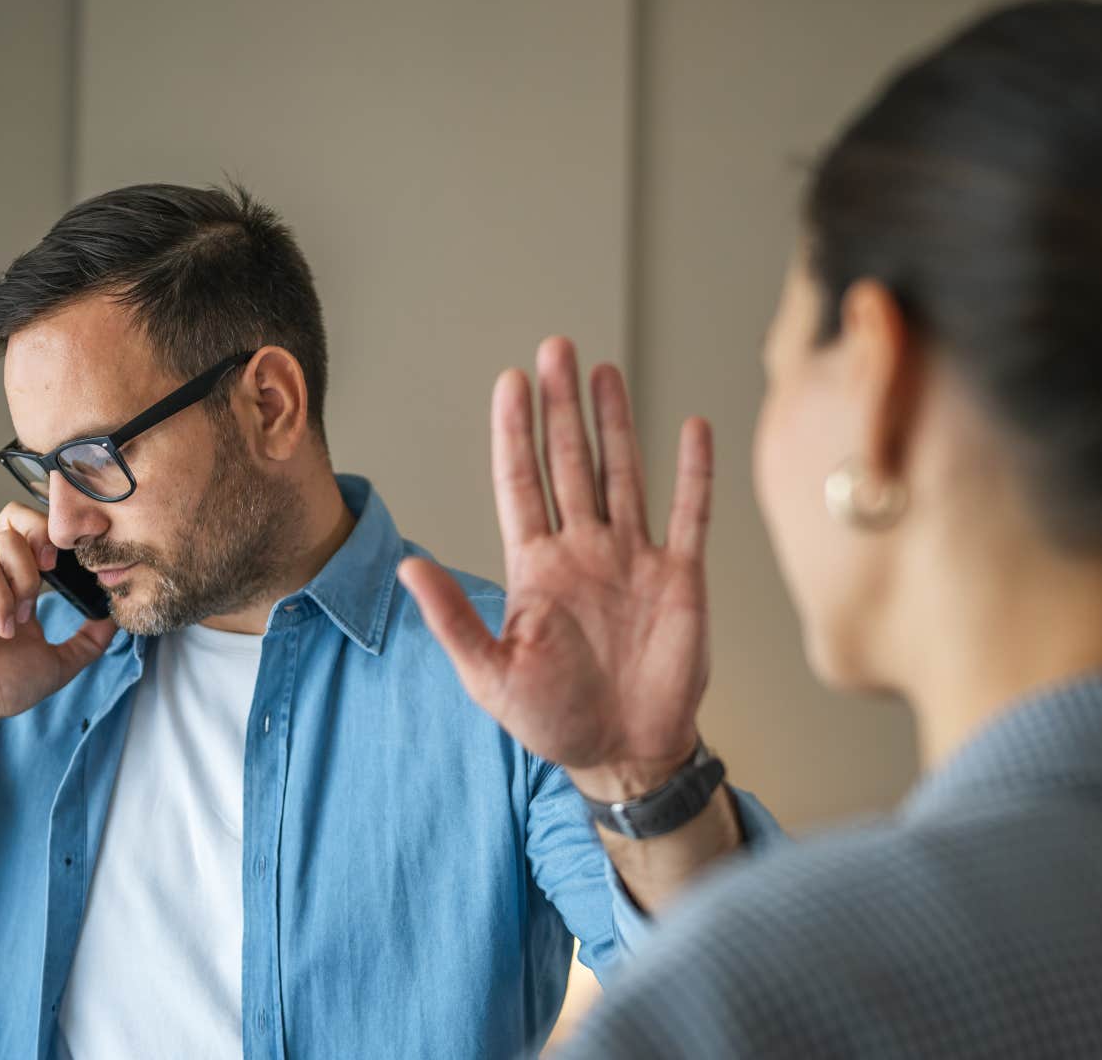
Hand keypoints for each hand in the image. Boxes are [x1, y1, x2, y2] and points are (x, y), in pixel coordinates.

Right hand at [0, 501, 117, 730]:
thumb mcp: (58, 662)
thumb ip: (89, 639)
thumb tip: (115, 618)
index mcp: (15, 582)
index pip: (37, 535)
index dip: (62, 539)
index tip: (84, 561)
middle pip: (16, 516)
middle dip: (42, 535)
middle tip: (53, 568)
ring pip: (4, 540)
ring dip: (24, 579)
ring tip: (22, 618)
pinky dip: (0, 595)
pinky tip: (4, 626)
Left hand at [399, 336, 713, 800]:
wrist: (625, 754)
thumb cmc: (553, 720)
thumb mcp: (491, 674)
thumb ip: (454, 618)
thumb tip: (408, 566)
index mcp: (536, 568)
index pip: (521, 483)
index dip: (516, 433)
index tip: (510, 382)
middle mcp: (584, 551)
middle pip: (570, 462)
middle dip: (561, 407)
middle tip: (556, 348)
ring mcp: (633, 559)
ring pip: (623, 474)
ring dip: (615, 423)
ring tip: (603, 370)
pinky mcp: (680, 577)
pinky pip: (690, 513)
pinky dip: (692, 472)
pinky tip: (691, 429)